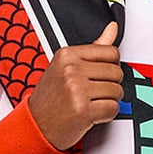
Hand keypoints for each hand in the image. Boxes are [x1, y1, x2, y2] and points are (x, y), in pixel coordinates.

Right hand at [26, 19, 123, 149]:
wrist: (35, 125)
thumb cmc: (50, 99)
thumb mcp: (66, 67)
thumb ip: (93, 49)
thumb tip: (112, 28)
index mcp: (67, 55)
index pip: (111, 52)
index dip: (110, 66)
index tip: (99, 75)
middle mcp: (71, 70)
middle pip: (116, 72)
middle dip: (111, 85)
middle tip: (94, 93)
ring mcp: (77, 90)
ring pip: (117, 91)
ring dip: (109, 100)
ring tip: (92, 103)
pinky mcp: (83, 111)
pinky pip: (113, 108)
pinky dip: (107, 114)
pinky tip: (93, 114)